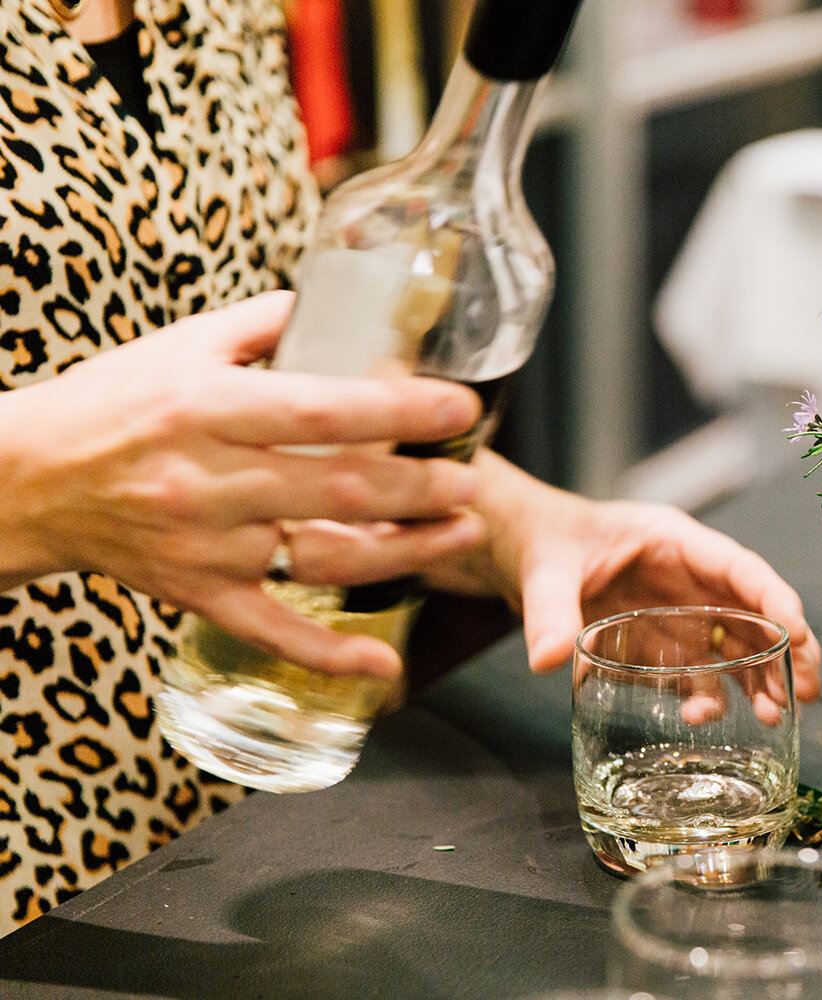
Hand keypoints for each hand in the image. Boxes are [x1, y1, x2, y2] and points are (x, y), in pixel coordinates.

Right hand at [1, 291, 486, 679]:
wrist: (23, 480)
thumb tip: (346, 305)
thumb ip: (265, 323)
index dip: (400, 412)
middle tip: (475, 477)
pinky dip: (329, 654)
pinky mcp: (197, 594)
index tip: (461, 407)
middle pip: (337, 490)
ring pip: (321, 556)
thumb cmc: (112, 402)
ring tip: (464, 531)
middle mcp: (207, 480)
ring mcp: (204, 545)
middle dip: (420, 488)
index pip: (322, 411)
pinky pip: (272, 630)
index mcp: (207, 407)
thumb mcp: (180, 344)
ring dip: (404, 552)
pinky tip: (387, 664)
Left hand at [424, 451, 821, 702]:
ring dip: (760, 680)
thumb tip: (546, 658)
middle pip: (754, 612)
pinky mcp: (665, 648)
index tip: (797, 632)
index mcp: (674, 542)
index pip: (738, 567)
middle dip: (787, 649)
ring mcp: (681, 616)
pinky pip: (700, 674)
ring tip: (774, 716)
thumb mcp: (544, 567)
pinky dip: (710, 698)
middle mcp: (690, 580)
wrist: (525, 554)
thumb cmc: (546, 542)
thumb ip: (548, 610)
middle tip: (806, 690)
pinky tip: (703, 719)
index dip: (773, 598)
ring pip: (738, 648)